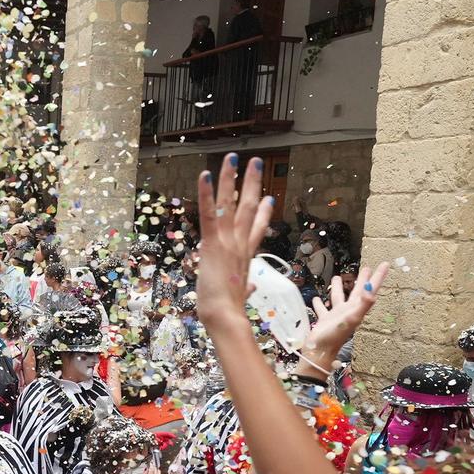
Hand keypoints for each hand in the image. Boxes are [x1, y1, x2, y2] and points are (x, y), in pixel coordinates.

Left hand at [193, 154, 273, 330]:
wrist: (226, 315)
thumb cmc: (229, 310)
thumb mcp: (238, 296)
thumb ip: (245, 289)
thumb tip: (249, 290)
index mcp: (246, 256)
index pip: (257, 230)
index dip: (263, 214)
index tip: (269, 199)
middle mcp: (240, 243)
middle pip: (248, 208)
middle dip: (252, 184)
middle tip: (256, 163)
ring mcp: (228, 241)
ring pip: (231, 203)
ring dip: (231, 178)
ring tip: (234, 157)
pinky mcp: (213, 242)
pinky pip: (209, 213)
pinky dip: (206, 193)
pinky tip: (204, 175)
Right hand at [306, 265, 390, 359]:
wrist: (320, 351)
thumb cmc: (336, 336)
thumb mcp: (352, 318)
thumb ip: (363, 304)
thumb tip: (371, 291)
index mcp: (356, 308)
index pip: (370, 289)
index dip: (378, 277)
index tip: (385, 265)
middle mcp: (348, 310)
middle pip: (357, 291)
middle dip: (362, 280)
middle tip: (367, 268)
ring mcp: (337, 315)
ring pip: (339, 297)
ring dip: (339, 288)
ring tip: (337, 277)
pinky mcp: (325, 320)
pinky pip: (323, 309)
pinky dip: (320, 303)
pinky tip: (317, 298)